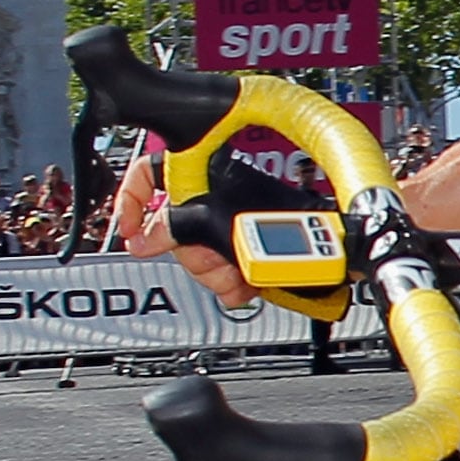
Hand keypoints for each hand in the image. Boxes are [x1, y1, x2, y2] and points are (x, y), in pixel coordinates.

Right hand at [109, 152, 328, 309]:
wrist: (329, 246)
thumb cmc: (292, 216)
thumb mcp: (219, 218)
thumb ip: (173, 227)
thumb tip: (140, 241)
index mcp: (208, 172)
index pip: (150, 172)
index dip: (131, 198)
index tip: (130, 231)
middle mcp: (218, 197)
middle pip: (174, 229)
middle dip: (192, 254)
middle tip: (210, 261)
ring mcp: (233, 226)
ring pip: (199, 256)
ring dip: (214, 274)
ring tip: (234, 277)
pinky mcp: (248, 252)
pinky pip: (223, 274)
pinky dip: (232, 285)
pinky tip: (244, 288)